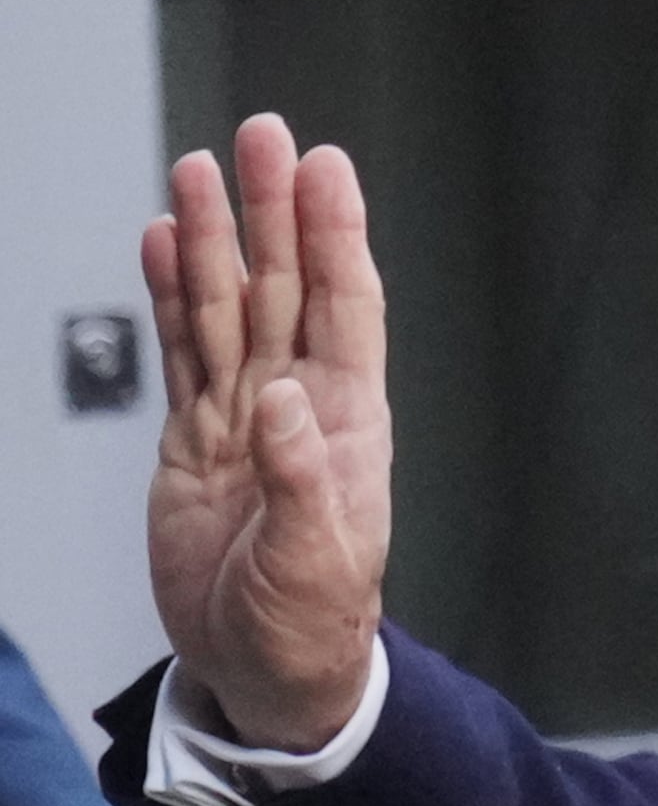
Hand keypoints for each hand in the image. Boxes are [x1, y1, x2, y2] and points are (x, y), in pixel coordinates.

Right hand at [143, 115, 393, 751]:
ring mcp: (242, 417)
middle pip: (285, 286)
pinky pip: (181, 354)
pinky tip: (163, 246)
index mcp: (346, 425)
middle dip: (273, 211)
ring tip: (198, 169)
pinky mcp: (194, 441)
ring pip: (227, 307)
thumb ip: (300, 479)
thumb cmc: (309, 623)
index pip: (345, 307)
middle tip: (262, 134)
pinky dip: (171, 298)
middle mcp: (298, 405)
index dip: (336, 235)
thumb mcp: (315, 562)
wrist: (264, 670)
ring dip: (215, 239)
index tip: (326, 168)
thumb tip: (280, 397)